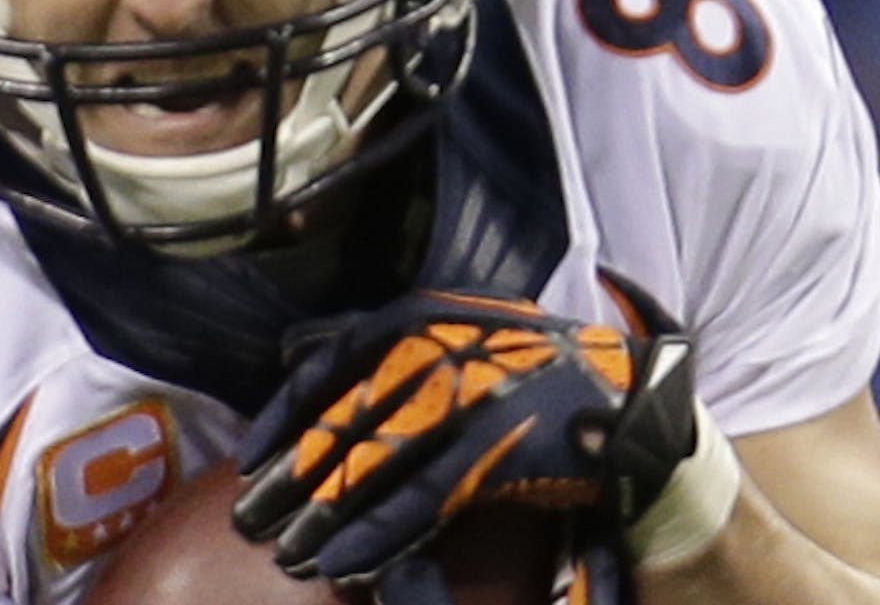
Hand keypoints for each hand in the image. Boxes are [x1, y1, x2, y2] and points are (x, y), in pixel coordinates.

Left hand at [230, 273, 703, 583]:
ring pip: (375, 465)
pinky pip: (422, 500)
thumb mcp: (456, 334)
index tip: (249, 459)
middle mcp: (442, 347)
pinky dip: (378, 535)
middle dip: (291, 478)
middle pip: (344, 420)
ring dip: (325, 517)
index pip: (330, 361)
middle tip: (251, 519)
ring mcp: (474, 395)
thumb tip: (295, 351)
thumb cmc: (529, 374)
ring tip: (291, 556)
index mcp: (424, 316)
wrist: (630, 402)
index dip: (283, 415)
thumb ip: (386, 343)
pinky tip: (347, 563)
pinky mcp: (503, 447)